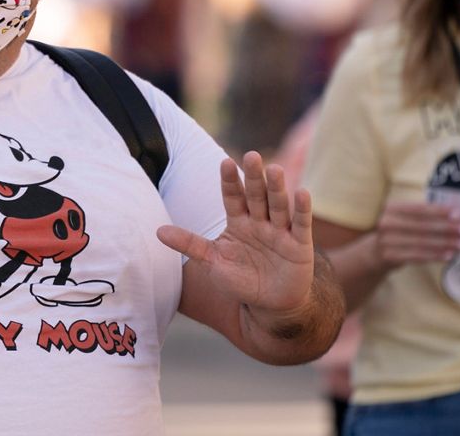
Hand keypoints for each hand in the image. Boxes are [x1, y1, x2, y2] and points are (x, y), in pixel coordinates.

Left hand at [157, 152, 313, 313]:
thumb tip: (158, 232)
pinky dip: (302, 209)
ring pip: (277, 205)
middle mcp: (259, 221)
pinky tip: (302, 192)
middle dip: (253, 177)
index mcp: (238, 222)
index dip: (229, 181)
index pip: (232, 197)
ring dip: (276, 188)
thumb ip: (189, 244)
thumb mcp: (212, 261)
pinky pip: (300, 224)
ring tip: (274, 169)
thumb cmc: (240, 280)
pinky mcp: (299, 245)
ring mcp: (280, 231)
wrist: (270, 305)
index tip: (225, 162)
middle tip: (252, 156)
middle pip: (255, 195)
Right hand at [369, 201, 459, 268]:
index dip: (440, 211)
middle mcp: (386, 222)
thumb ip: (427, 216)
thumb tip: (456, 216)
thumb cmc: (399, 231)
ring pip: (421, 241)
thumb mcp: (406, 219)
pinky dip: (435, 255)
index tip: (459, 214)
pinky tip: (449, 255)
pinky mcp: (390, 255)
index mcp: (392, 208)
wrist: (375, 252)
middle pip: (422, 225)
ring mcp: (386, 240)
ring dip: (445, 243)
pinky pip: (417, 255)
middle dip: (447, 228)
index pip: (419, 208)